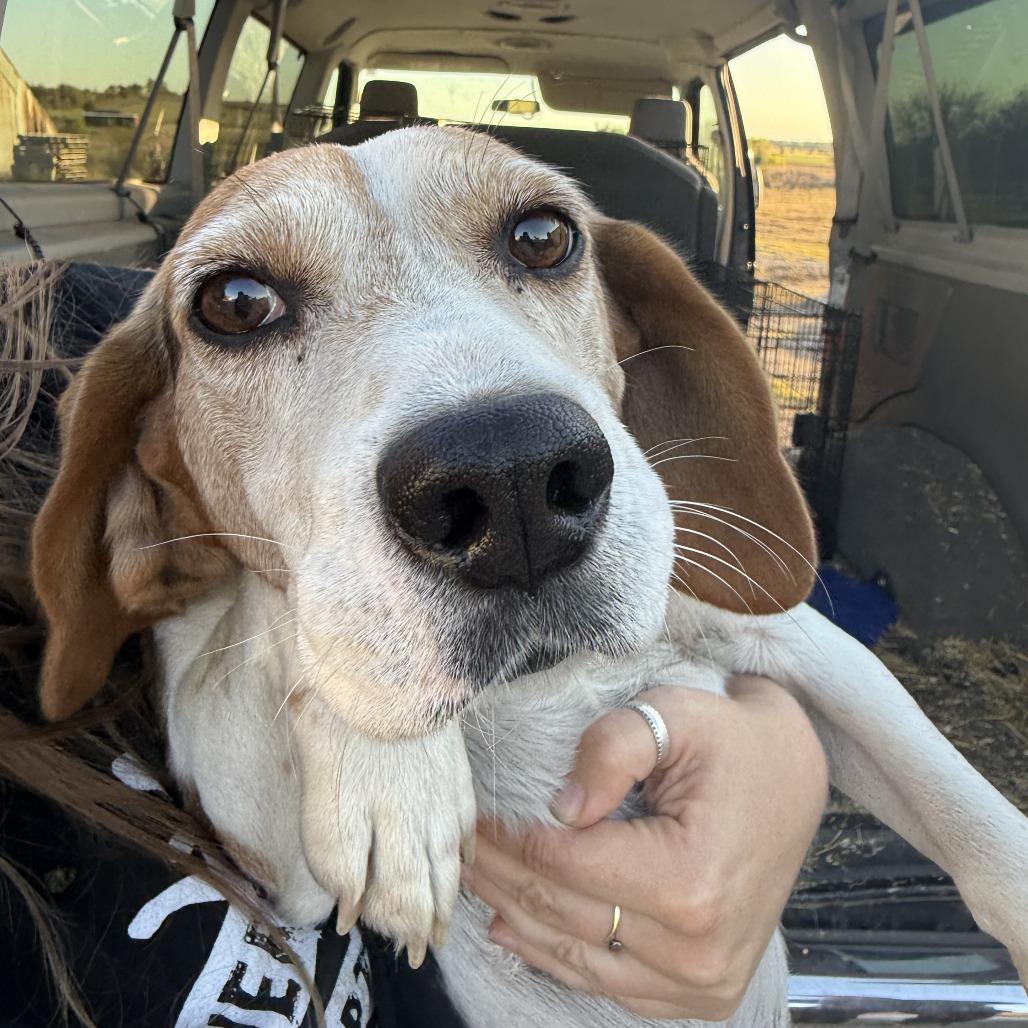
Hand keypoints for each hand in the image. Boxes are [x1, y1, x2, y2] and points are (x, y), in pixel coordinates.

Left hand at [461, 677, 826, 1019]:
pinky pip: (612, 984)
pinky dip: (558, 958)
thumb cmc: (736, 741)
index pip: (565, 865)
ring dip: (518, 918)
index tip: (471, 815)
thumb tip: (557, 809)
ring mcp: (702, 982)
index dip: (508, 839)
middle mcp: (697, 950)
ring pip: (578, 958)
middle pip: (564, 913)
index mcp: (690, 883)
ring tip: (474, 882)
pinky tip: (518, 932)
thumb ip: (612, 748)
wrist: (797, 778)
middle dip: (502, 875)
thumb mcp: (676, 714)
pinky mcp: (703, 994)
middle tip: (457, 846)